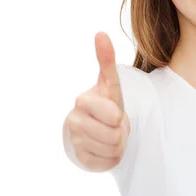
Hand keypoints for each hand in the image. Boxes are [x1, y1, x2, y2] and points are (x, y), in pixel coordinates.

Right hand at [64, 32, 129, 171]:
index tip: (115, 115)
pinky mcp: (79, 158)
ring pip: (112, 148)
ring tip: (110, 135)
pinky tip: (104, 149)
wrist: (96, 130)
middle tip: (114, 125)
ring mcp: (75, 140)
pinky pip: (106, 162)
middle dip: (120, 131)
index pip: (111, 113)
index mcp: (84, 101)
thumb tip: (100, 33)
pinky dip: (111, 158)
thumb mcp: (110, 83)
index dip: (116, 116)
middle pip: (114, 134)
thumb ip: (106, 60)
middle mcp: (75, 120)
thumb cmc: (105, 104)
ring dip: (117, 145)